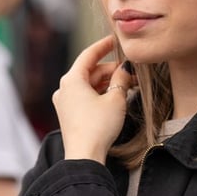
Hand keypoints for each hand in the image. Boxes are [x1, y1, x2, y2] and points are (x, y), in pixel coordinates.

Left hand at [52, 35, 134, 162]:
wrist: (85, 156)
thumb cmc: (98, 126)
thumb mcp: (116, 99)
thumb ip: (121, 79)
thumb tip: (126, 68)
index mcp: (71, 79)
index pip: (89, 54)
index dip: (104, 45)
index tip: (115, 39)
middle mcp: (64, 88)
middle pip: (90, 71)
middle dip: (111, 70)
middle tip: (132, 70)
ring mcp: (65, 102)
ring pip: (89, 85)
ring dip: (108, 83)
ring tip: (129, 84)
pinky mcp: (69, 115)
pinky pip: (85, 97)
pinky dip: (100, 93)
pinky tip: (116, 96)